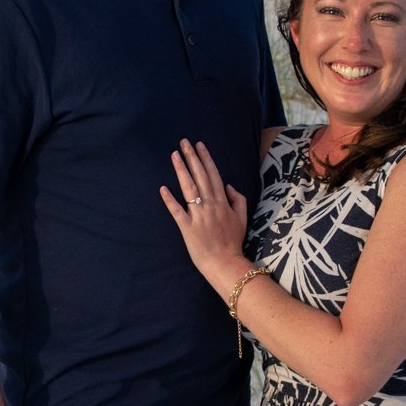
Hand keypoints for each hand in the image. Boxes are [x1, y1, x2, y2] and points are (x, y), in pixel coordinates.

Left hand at [159, 139, 250, 291]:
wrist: (225, 263)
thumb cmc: (233, 241)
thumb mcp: (242, 217)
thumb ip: (238, 199)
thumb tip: (228, 185)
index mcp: (223, 202)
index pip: (213, 175)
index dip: (205, 158)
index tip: (199, 145)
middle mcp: (210, 206)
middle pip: (200, 176)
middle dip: (192, 158)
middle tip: (183, 142)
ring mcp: (198, 216)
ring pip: (189, 189)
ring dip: (181, 171)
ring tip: (174, 155)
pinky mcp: (188, 228)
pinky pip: (177, 212)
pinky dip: (170, 200)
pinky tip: (163, 188)